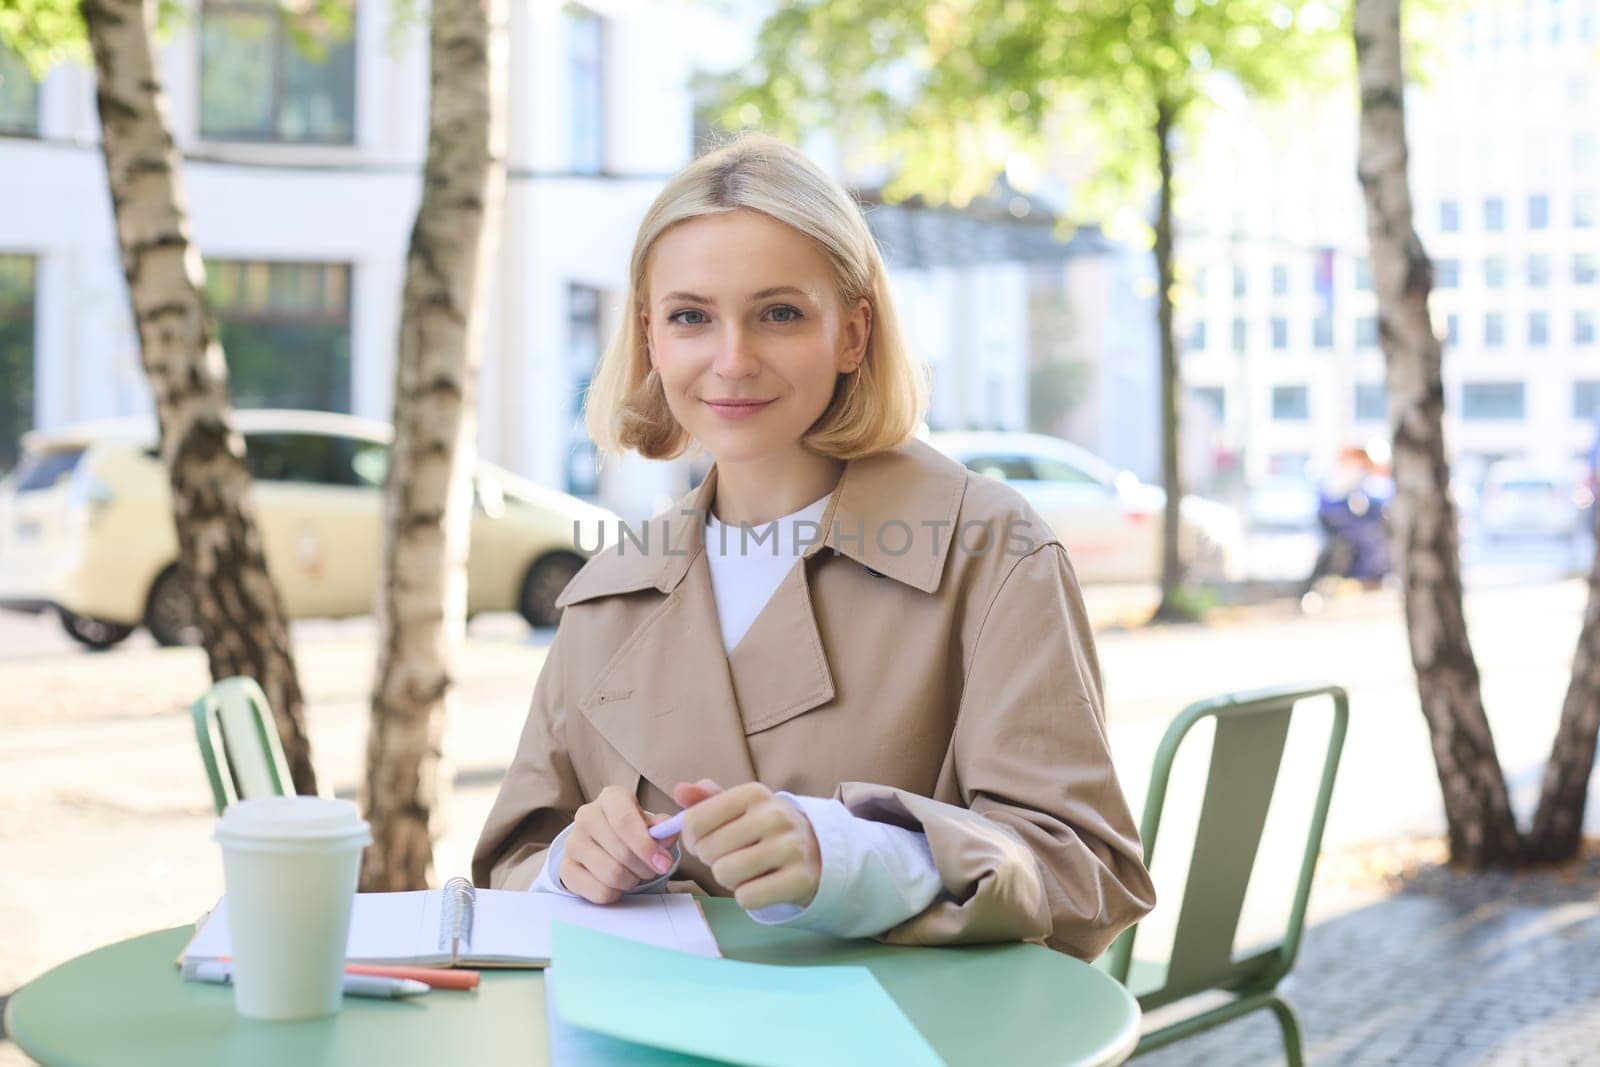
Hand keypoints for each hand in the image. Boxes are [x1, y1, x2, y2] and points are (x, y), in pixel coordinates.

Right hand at [559, 785, 678, 904]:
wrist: (603, 842)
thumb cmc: (632, 830)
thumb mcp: (650, 823)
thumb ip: (661, 828)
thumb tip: (667, 833)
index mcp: (611, 798)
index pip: (624, 821)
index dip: (646, 845)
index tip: (664, 862)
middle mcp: (586, 816)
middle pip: (621, 852)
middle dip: (645, 867)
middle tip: (653, 868)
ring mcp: (572, 843)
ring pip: (611, 874)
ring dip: (631, 880)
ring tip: (634, 873)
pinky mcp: (566, 869)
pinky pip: (600, 892)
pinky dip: (616, 893)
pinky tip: (617, 883)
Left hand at [673, 779, 821, 910]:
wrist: (819, 850)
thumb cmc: (766, 829)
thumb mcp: (740, 808)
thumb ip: (706, 800)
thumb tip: (679, 790)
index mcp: (754, 793)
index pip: (695, 821)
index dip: (691, 839)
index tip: (704, 842)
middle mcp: (774, 815)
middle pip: (708, 850)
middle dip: (713, 860)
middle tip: (732, 857)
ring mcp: (790, 847)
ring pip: (725, 874)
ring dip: (729, 880)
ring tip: (747, 870)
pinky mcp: (800, 878)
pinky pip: (747, 898)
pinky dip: (748, 897)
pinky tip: (763, 884)